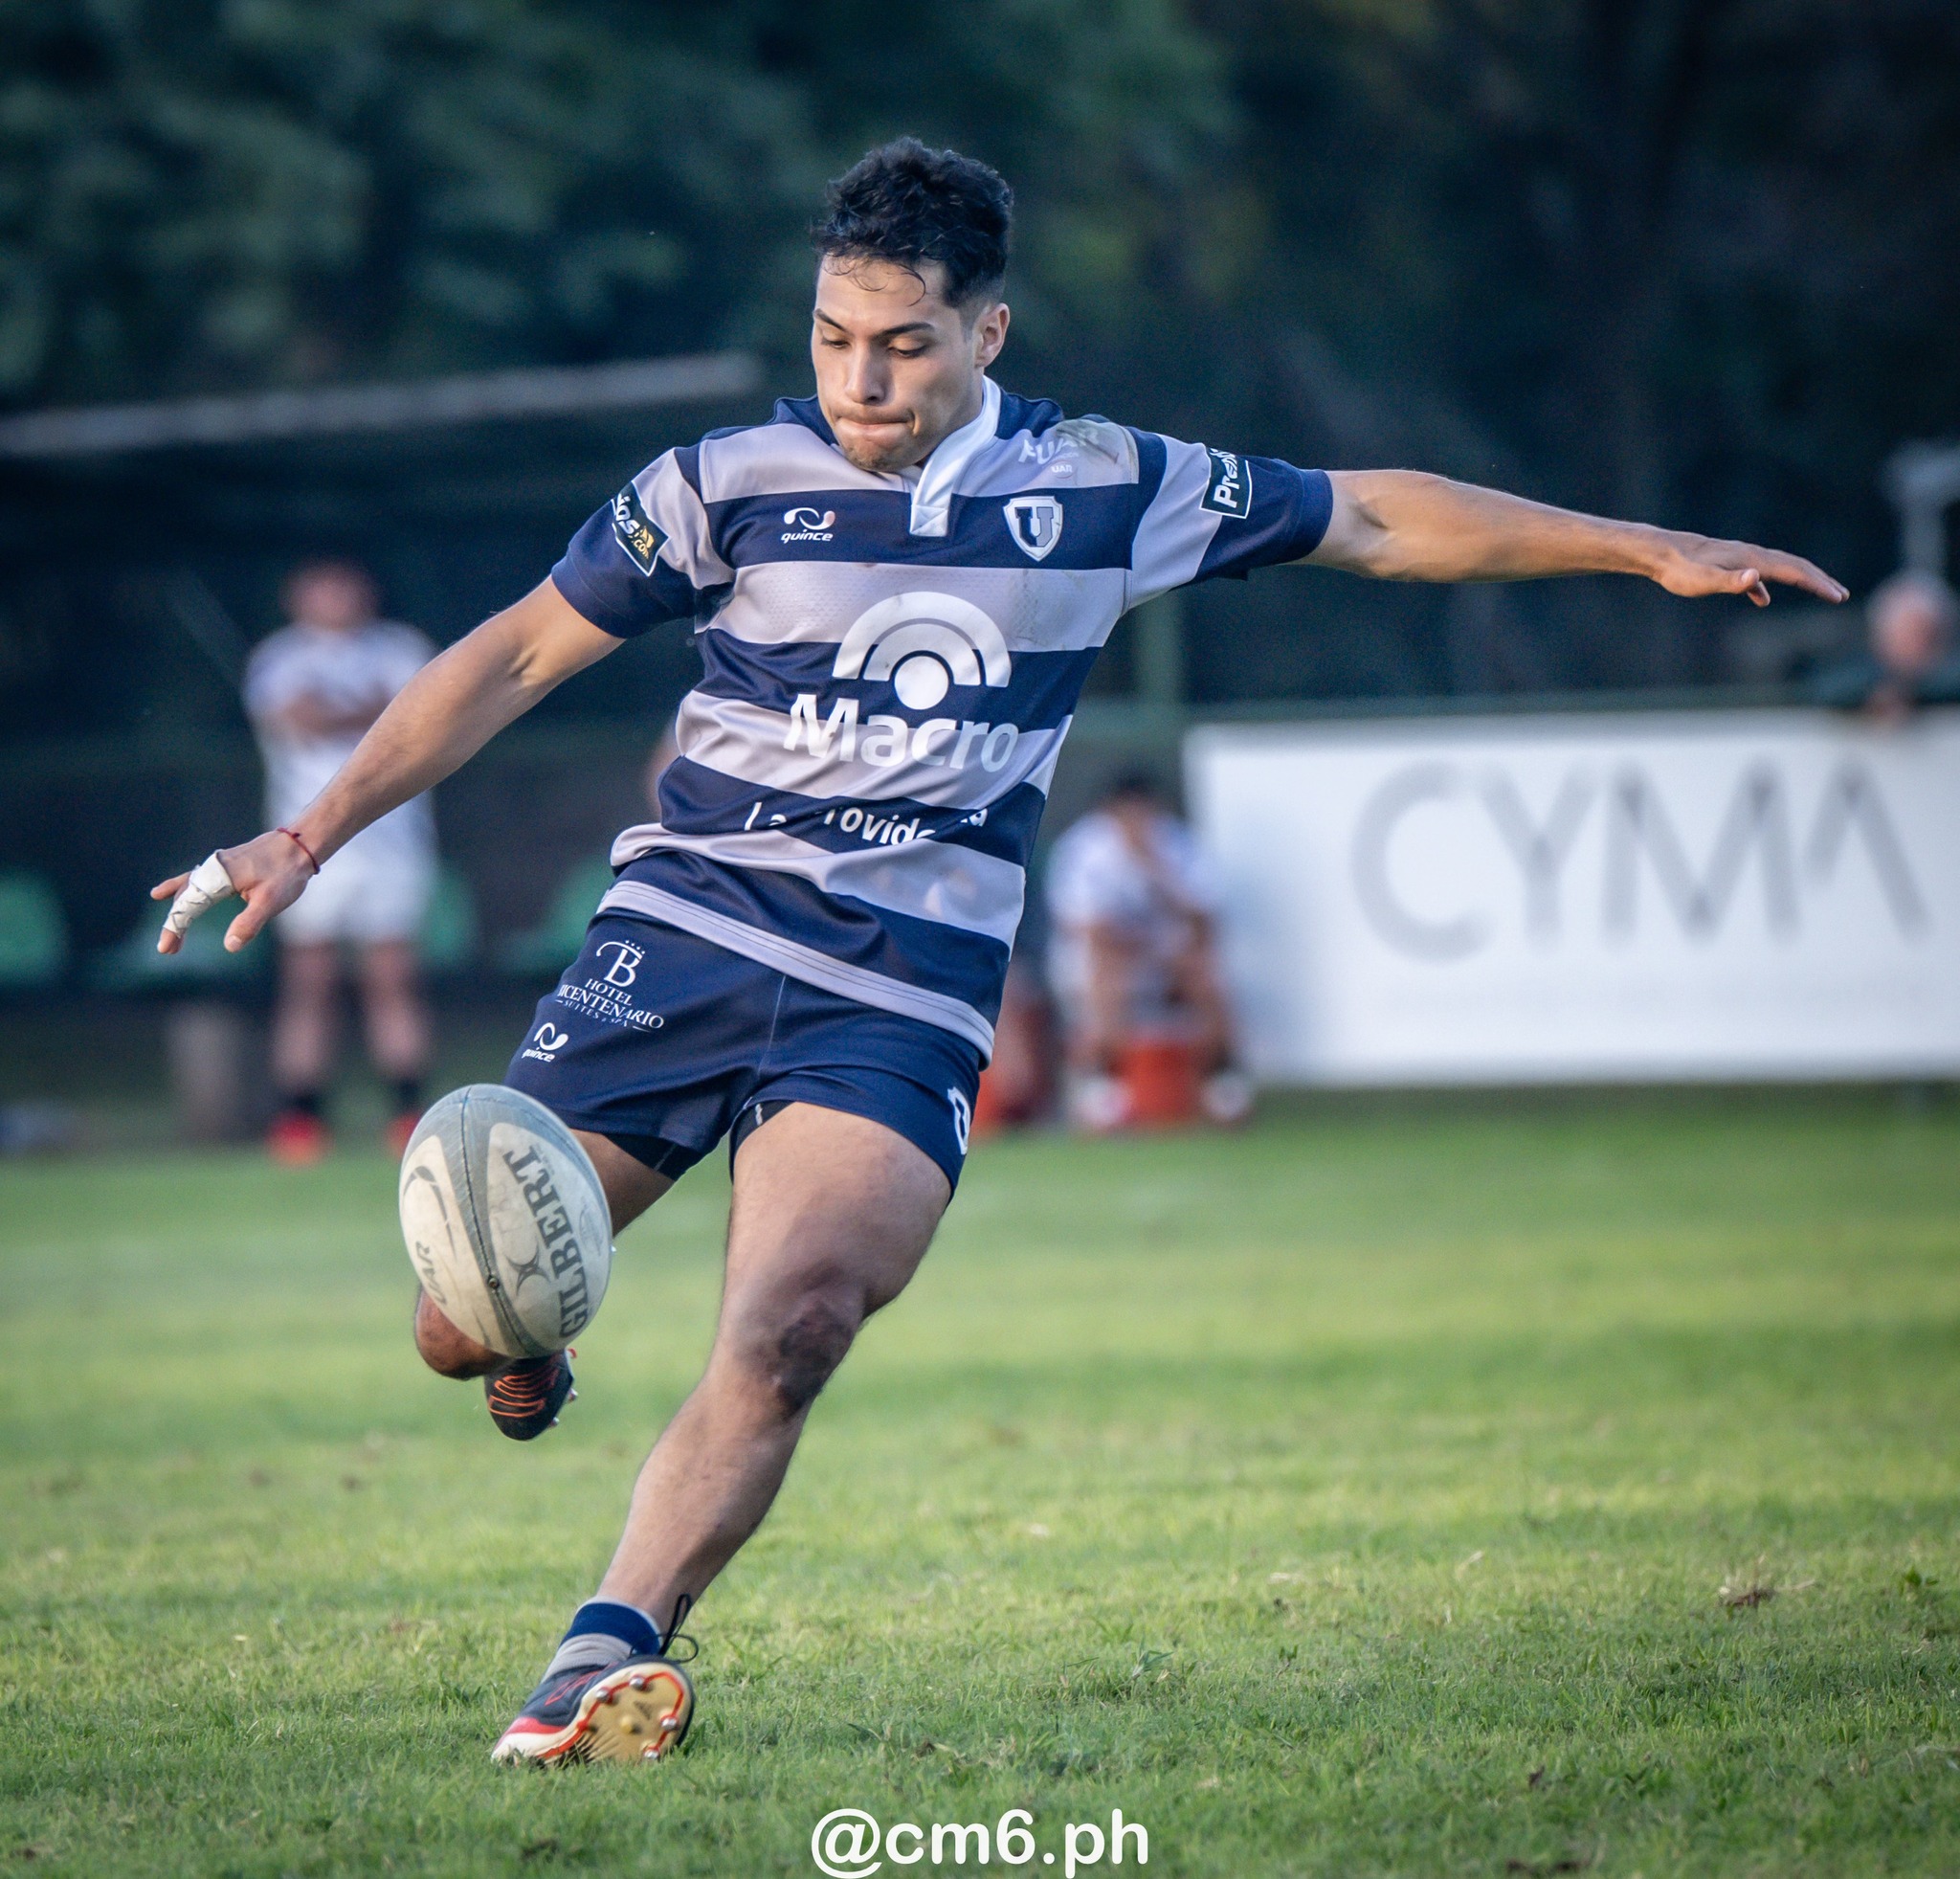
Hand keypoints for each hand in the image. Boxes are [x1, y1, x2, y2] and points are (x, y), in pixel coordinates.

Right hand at [150, 829, 316, 953]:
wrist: (301, 843)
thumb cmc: (287, 871)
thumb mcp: (271, 901)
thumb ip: (249, 923)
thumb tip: (230, 946)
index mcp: (219, 877)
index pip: (188, 906)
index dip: (175, 928)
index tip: (166, 948)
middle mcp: (213, 868)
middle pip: (185, 898)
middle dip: (175, 924)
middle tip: (167, 949)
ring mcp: (219, 864)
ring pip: (189, 887)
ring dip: (179, 908)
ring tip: (170, 930)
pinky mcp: (228, 865)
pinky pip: (198, 878)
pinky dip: (185, 888)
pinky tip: (175, 891)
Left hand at [1649, 531, 1847, 608]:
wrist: (1661, 553)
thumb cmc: (1681, 569)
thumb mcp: (1704, 580)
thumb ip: (1731, 582)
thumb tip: (1757, 580)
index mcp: (1753, 560)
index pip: (1794, 572)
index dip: (1818, 584)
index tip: (1837, 597)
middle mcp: (1752, 555)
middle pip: (1794, 566)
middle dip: (1820, 580)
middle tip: (1842, 595)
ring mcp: (1741, 560)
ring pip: (1779, 569)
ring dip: (1801, 580)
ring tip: (1818, 592)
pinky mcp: (1728, 565)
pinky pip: (1755, 576)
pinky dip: (1765, 587)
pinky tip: (1762, 600)